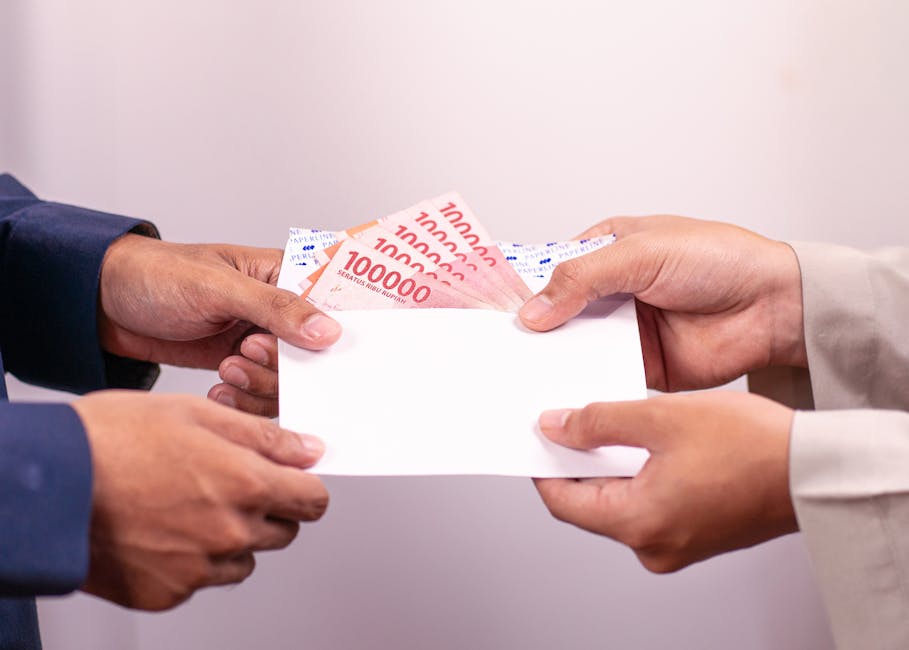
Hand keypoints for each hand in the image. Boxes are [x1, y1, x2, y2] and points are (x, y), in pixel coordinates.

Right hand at [72, 391, 327, 609]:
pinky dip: (192, 559)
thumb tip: (309, 449)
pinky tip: (162, 529)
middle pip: (283, 531)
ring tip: (186, 505)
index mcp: (245, 485)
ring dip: (232, 537)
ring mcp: (199, 569)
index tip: (292, 481)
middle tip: (228, 485)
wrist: (47, 484)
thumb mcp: (196, 414)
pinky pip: (202, 579)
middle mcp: (230, 534)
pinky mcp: (168, 592)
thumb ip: (263, 436)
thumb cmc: (113, 440)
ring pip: (244, 559)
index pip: (313, 501)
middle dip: (268, 509)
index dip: (306, 488)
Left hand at [98, 234, 340, 414]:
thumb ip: (276, 308)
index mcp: (286, 274)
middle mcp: (281, 311)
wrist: (105, 306)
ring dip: (261, 386)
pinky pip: (264, 399)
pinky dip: (244, 402)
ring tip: (227, 369)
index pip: (334, 304)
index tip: (319, 351)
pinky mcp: (244, 368)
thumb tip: (328, 330)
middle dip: (283, 364)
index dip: (335, 331)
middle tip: (246, 351)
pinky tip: (220, 391)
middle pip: (316, 353)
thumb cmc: (158, 276)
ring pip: (291, 382)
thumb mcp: (218, 287)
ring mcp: (263, 342)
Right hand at [519, 216, 806, 390]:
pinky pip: (600, 378)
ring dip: (551, 362)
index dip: (517, 290)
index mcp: (605, 251)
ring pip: (573, 349)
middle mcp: (610, 293)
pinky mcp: (639, 366)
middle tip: (494, 352)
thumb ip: (582, 279)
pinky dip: (581, 387)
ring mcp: (623, 331)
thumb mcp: (640, 254)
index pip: (548, 270)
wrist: (773, 305)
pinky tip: (557, 397)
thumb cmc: (718, 260)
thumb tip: (532, 312)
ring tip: (513, 379)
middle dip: (529, 333)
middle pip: (554, 315)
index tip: (485, 312)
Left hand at [534, 392, 796, 571]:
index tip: (537, 436)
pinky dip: (640, 475)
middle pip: (591, 503)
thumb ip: (599, 421)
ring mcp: (677, 545)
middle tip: (573, 420)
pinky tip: (647, 443)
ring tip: (612, 424)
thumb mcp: (660, 416)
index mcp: (638, 523)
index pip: (563, 501)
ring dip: (612, 466)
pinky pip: (650, 506)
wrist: (816, 470)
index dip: (544, 465)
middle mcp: (653, 546)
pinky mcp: (696, 535)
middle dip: (579, 461)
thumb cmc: (751, 445)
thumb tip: (554, 427)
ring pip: (621, 502)